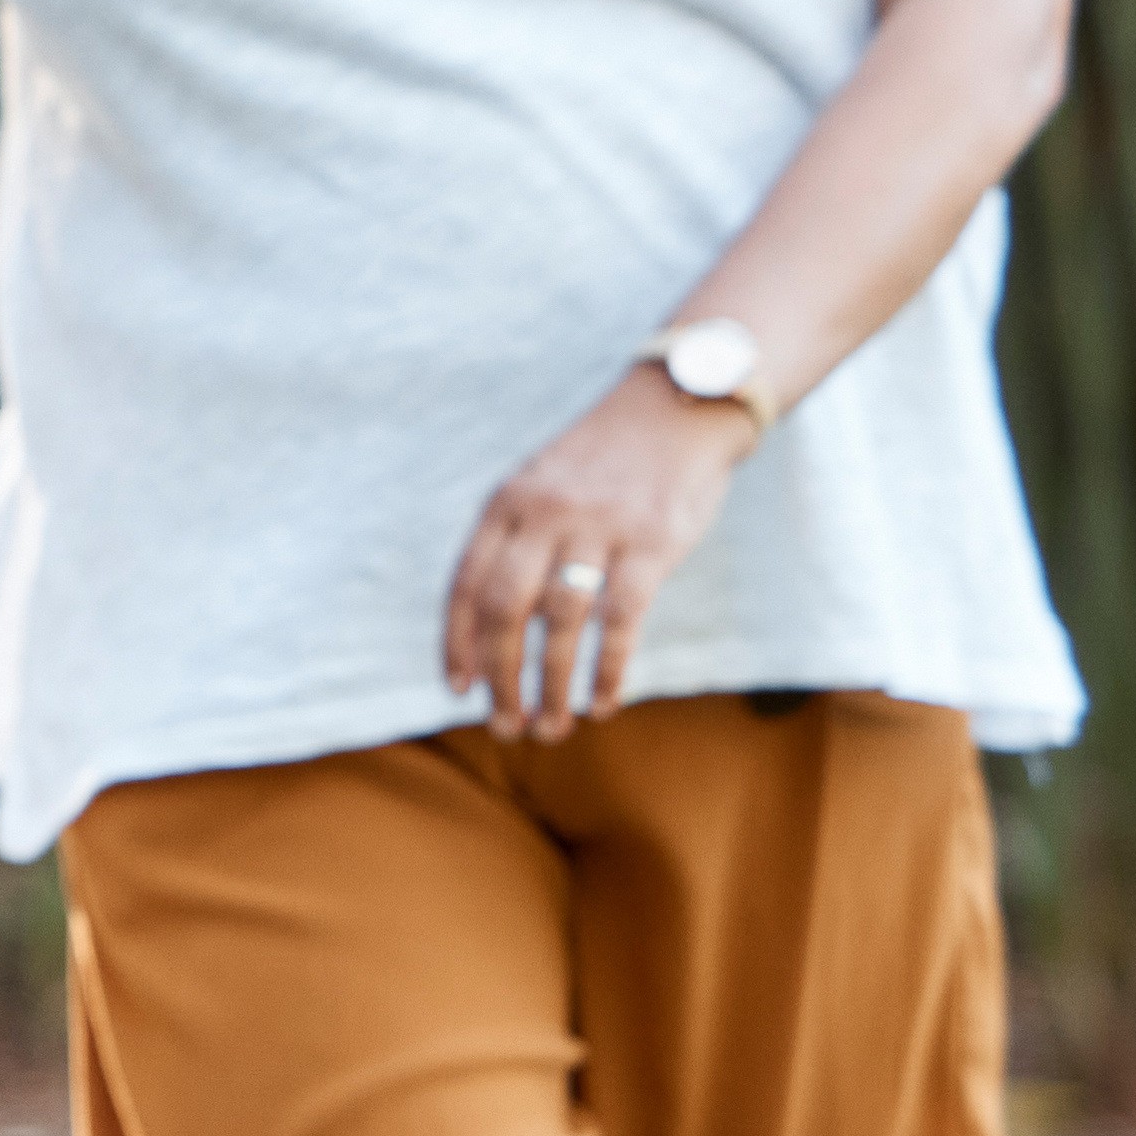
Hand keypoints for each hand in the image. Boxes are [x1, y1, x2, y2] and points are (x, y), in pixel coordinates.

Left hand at [442, 367, 756, 735]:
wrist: (678, 407)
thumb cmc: (604, 463)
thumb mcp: (541, 483)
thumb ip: (515, 541)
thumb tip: (492, 629)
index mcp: (507, 502)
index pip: (465, 584)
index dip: (457, 643)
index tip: (458, 688)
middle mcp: (544, 514)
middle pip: (504, 611)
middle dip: (500, 678)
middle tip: (504, 727)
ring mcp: (598, 527)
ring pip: (560, 625)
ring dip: (552, 687)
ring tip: (551, 728)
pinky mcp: (652, 543)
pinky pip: (620, 622)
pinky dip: (607, 671)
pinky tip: (602, 703)